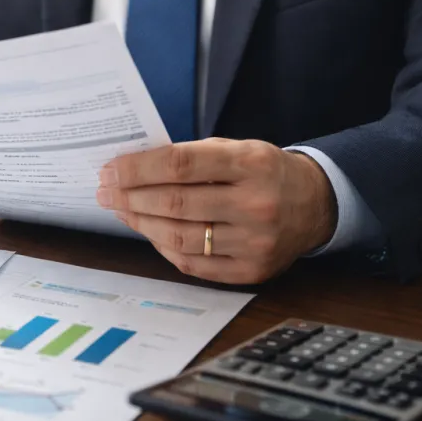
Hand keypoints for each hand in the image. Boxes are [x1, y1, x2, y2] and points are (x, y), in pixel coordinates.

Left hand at [96, 138, 336, 284]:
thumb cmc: (264, 172)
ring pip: (179, 237)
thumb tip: (132, 168)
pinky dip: (163, 247)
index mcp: (251, 164)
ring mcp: (255, 242)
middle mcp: (256, 204)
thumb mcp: (237, 149)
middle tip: (106, 191)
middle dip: (131, 197)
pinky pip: (192, 263)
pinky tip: (150, 231)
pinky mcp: (251, 271)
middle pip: (175, 204)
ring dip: (141, 223)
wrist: (315, 205)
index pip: (180, 165)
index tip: (110, 170)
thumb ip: (191, 157)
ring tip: (122, 209)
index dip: (138, 169)